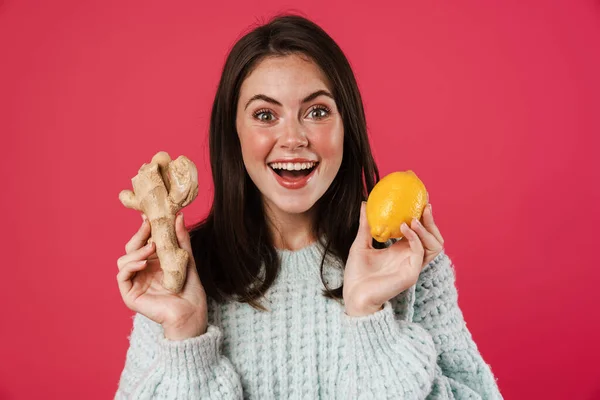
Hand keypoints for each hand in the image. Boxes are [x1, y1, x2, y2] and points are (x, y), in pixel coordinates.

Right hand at [116, 213, 207, 339]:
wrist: (191, 312)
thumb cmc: (190, 289)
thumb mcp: (185, 259)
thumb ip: (181, 239)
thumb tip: (179, 216)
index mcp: (152, 262)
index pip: (142, 242)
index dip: (143, 229)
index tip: (149, 215)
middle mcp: (141, 271)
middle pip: (131, 248)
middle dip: (139, 235)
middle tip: (149, 225)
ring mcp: (134, 283)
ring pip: (123, 260)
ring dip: (136, 251)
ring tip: (151, 248)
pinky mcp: (130, 295)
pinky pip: (122, 277)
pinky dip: (130, 266)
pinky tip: (143, 263)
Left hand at [343, 203, 444, 315]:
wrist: (353, 295)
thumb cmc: (356, 273)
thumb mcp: (360, 243)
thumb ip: (366, 225)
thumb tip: (364, 202)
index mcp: (401, 250)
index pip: (419, 230)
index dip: (422, 215)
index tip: (419, 197)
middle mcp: (410, 257)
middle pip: (432, 236)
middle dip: (431, 220)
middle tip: (425, 203)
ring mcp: (413, 266)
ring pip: (434, 245)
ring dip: (426, 229)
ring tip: (414, 216)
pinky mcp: (411, 274)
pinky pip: (420, 252)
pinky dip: (414, 237)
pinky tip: (404, 227)